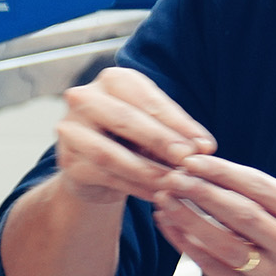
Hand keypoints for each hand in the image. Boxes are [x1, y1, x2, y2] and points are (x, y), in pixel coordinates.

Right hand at [53, 67, 214, 207]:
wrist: (98, 168)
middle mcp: (84, 98)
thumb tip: (204, 147)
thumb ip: (177, 134)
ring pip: (110, 153)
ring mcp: (71, 130)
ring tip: (176, 182)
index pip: (147, 99)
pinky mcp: (68, 162)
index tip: (207, 145)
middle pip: (125, 119)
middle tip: (189, 160)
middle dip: (161, 141)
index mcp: (113, 80)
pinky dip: (135, 187)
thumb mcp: (157, 129)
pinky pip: (104, 176)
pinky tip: (158, 195)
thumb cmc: (135, 140)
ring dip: (147, 170)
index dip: (178, 122)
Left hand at [154, 153, 275, 275]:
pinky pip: (210, 266)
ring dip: (190, 218)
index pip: (260, 186)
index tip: (191, 161)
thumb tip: (195, 167)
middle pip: (244, 214)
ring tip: (165, 200)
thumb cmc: (272, 240)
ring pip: (225, 243)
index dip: (223, 172)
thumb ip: (246, 191)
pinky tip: (168, 225)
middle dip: (204, 193)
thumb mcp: (274, 212)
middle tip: (173, 179)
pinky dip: (185, 243)